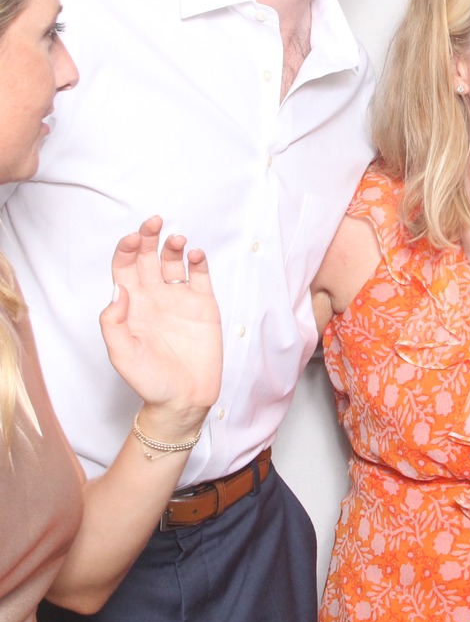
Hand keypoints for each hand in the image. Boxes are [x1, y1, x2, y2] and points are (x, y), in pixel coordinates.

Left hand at [100, 216, 221, 439]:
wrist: (183, 399)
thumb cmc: (149, 380)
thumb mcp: (122, 355)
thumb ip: (114, 323)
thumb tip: (117, 289)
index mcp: (131, 306)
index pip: (126, 268)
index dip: (127, 250)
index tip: (132, 239)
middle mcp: (154, 297)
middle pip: (149, 258)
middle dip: (149, 237)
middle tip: (153, 223)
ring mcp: (180, 299)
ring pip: (174, 262)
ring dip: (173, 247)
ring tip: (177, 240)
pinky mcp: (204, 305)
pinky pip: (200, 276)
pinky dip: (199, 262)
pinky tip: (195, 255)